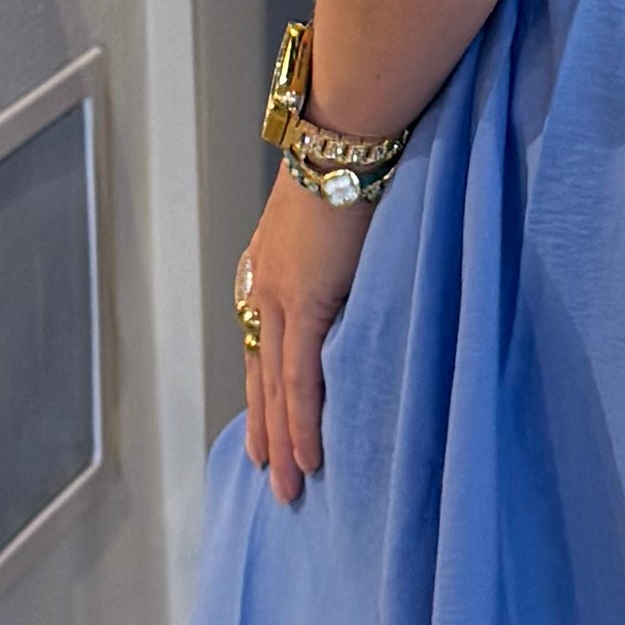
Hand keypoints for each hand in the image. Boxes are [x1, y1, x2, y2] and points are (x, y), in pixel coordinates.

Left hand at [238, 164, 363, 505]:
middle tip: (271, 477)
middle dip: (266, 430)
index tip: (266, 426)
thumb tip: (364, 274)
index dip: (264, 389)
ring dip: (283, 443)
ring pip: (275, 390)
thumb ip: (341, 252)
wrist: (344, 136)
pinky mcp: (302, 305)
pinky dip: (301, 423)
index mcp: (266, 265)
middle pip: (260, 376)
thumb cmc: (351, 159)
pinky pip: (300, 380)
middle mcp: (262, 287)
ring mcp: (277, 299)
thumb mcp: (337, 213)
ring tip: (289, 488)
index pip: (263, 343)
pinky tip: (307, 458)